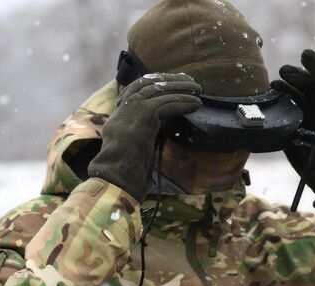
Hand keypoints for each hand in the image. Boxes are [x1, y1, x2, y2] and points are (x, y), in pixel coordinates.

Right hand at [88, 73, 201, 201]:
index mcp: (118, 116)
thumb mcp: (132, 149)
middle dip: (170, 80)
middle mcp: (123, 109)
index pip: (136, 90)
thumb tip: (157, 132)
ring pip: (159, 90)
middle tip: (189, 80)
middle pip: (148, 83)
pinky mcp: (143, 115)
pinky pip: (167, 103)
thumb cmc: (124, 173)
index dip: (155, 83)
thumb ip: (141, 135)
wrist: (115, 177)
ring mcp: (131, 110)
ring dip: (181, 88)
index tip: (172, 82)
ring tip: (198, 89)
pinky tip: (196, 104)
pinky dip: (183, 102)